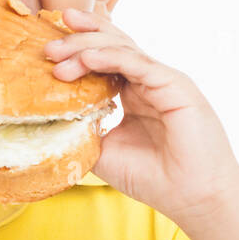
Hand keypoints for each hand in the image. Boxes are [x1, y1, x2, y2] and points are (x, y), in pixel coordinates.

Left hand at [42, 4, 238, 223]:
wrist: (192, 199)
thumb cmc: (154, 178)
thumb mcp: (104, 152)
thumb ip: (82, 130)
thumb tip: (49, 118)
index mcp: (134, 93)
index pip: (103, 59)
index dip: (76, 48)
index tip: (46, 49)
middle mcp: (148, 81)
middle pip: (110, 45)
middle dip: (76, 40)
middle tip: (47, 46)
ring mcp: (163, 81)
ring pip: (121, 48)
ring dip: (86, 47)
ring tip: (57, 52)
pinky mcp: (175, 86)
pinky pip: (138, 63)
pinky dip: (110, 57)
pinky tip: (87, 57)